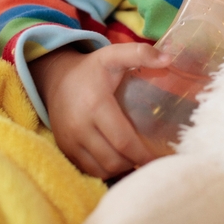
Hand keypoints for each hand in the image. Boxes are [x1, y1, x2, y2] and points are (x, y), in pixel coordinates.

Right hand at [30, 43, 172, 178]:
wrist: (54, 78)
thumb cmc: (91, 69)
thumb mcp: (113, 55)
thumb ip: (140, 53)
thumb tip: (168, 59)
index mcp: (96, 105)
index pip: (123, 141)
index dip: (144, 154)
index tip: (161, 158)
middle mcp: (80, 127)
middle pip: (114, 160)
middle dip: (135, 163)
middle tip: (153, 160)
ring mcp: (70, 141)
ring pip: (102, 169)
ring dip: (122, 169)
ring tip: (138, 160)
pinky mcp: (65, 149)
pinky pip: (89, 170)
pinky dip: (107, 170)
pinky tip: (120, 161)